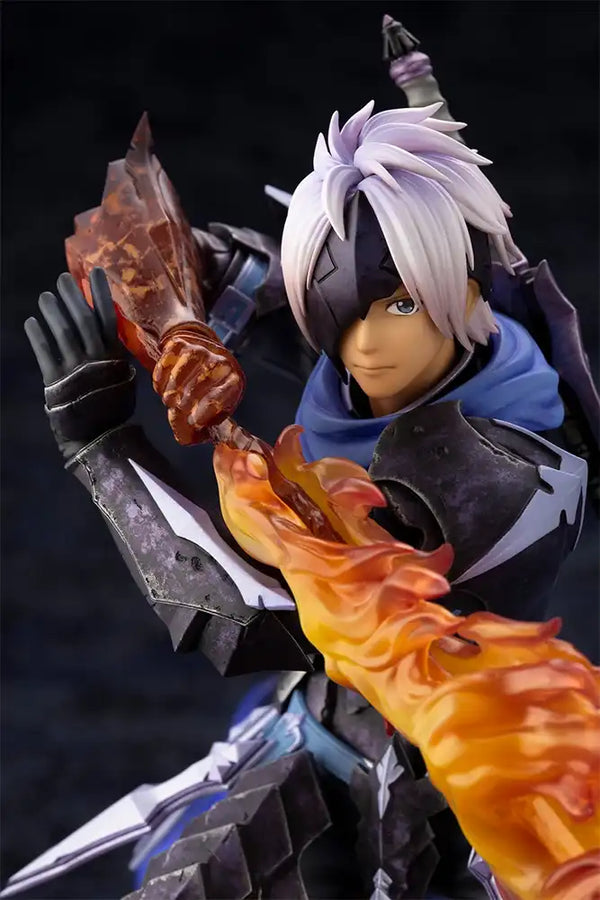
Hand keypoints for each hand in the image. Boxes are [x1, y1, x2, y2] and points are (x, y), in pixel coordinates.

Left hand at [25, 268, 134, 459]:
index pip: (107, 316)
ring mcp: (74, 369)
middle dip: (71, 295)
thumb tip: (109, 325)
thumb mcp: (122, 376)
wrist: (100, 438)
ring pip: (61, 331)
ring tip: (44, 297)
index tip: (94, 271)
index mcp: (115, 356)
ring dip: (52, 311)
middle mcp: (95, 359)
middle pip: (81, 318)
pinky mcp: (54, 381)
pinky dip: (37, 335)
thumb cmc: (113, 406)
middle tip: (61, 278)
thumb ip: (114, 352)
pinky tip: (31, 321)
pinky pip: (44, 352)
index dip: (100, 292)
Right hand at [152, 324, 244, 444]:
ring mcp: (200, 349)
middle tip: (178, 410)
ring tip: (169, 400)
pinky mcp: (180, 343)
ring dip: (172, 389)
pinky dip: (161, 376)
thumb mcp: (214, 407)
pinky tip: (162, 386)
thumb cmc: (209, 388)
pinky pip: (167, 359)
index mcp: (233, 381)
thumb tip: (184, 438)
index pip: (218, 399)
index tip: (193, 421)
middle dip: (184, 402)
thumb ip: (201, 425)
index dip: (202, 414)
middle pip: (198, 385)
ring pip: (182, 370)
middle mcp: (219, 362)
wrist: (202, 352)